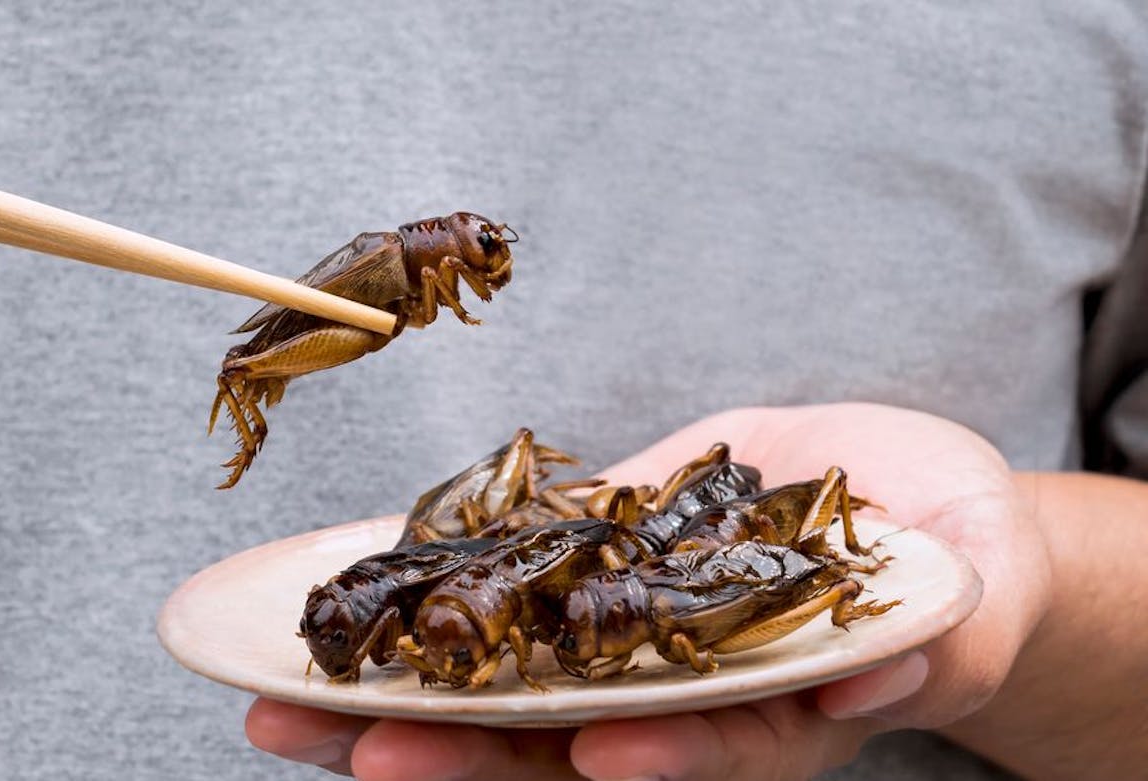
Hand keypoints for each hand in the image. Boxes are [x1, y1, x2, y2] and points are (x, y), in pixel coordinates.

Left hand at [245, 403, 1050, 779]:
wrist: (892, 498)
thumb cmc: (956, 556)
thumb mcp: (971, 586)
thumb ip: (940, 633)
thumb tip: (878, 673)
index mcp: (775, 716)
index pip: (711, 751)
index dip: (661, 758)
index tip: (598, 753)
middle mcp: (678, 696)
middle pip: (562, 744)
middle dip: (461, 752)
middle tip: (359, 749)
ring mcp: (617, 638)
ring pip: (497, 684)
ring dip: (394, 694)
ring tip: (283, 705)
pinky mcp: (578, 571)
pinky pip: (488, 591)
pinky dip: (413, 594)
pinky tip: (329, 597)